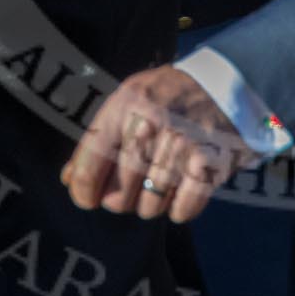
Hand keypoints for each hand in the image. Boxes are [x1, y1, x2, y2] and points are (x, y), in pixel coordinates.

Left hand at [61, 66, 253, 224]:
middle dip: (120, 200)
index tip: (87, 198)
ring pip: (149, 208)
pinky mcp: (208, 164)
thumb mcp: (128, 100)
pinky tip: (182, 188)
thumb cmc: (168, 94)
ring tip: (160, 182)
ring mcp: (180, 147)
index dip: (83, 192)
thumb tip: (68, 179)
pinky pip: (182, 211)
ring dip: (152, 203)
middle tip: (131, 188)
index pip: (89, 168)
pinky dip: (180, 208)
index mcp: (124, 109)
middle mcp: (150, 128)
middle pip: (118, 197)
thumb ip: (97, 139)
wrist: (226, 83)